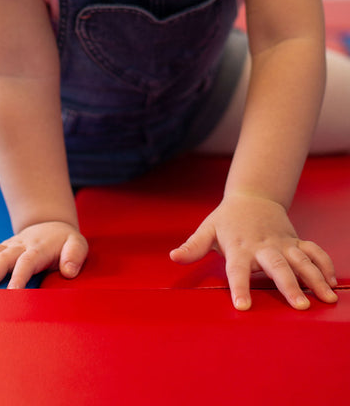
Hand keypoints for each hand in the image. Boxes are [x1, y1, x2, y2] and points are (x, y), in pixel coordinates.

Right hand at [0, 221, 87, 288]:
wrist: (52, 226)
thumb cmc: (65, 241)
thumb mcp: (78, 244)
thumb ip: (75, 256)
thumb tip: (68, 271)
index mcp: (40, 248)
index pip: (27, 262)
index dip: (19, 276)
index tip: (12, 293)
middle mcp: (21, 246)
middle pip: (2, 258)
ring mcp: (8, 246)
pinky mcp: (0, 248)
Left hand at [170, 194, 337, 309]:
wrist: (252, 198)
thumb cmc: (226, 219)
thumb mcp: (206, 229)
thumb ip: (192, 246)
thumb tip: (173, 258)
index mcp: (238, 247)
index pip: (237, 270)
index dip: (239, 288)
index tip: (242, 307)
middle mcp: (262, 247)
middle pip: (276, 266)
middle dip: (288, 285)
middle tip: (299, 306)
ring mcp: (282, 242)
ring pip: (301, 260)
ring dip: (314, 278)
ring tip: (327, 298)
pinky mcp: (295, 240)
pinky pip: (313, 251)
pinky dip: (324, 264)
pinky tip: (332, 282)